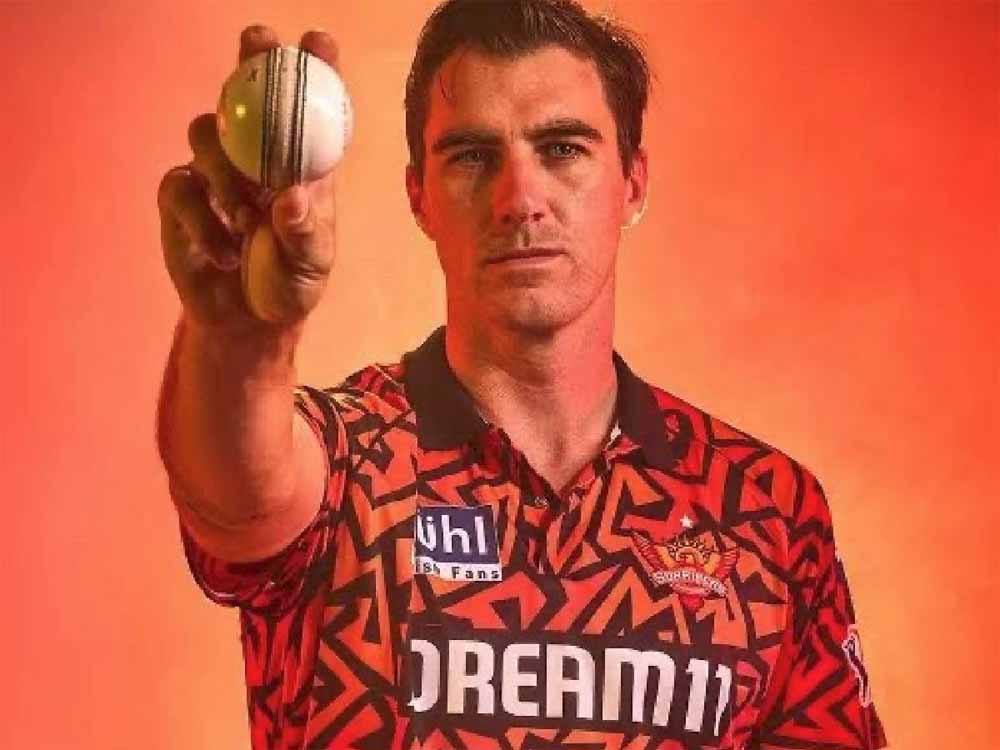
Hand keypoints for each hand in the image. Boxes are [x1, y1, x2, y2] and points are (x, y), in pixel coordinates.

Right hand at [157, 26, 339, 334]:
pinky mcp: (180, 198)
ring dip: (225, 171)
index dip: (314, 70)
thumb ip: (304, 235)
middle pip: (247, 93)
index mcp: (301, 167)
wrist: (246, 323)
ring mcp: (215, 173)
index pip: (308, 109)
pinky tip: (224, 253)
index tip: (319, 41)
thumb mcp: (309, 268)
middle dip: (251, 61)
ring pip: (206, 132)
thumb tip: (292, 198)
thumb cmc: (289, 287)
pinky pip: (178, 185)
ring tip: (246, 222)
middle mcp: (258, 158)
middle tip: (256, 45)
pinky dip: (200, 220)